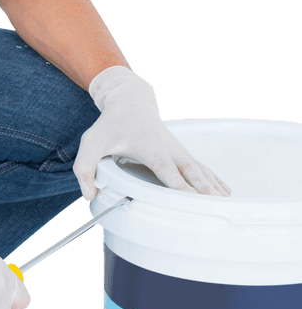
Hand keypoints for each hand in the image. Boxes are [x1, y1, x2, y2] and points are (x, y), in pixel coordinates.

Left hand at [74, 66, 230, 200]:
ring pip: (199, 168)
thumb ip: (85, 168)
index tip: (190, 198)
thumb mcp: (91, 143)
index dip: (178, 183)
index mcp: (148, 146)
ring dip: (212, 185)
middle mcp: (168, 147)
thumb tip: (90, 194)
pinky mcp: (181, 151)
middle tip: (214, 205)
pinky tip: (224, 190)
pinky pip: (201, 166)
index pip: (165, 168)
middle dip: (202, 187)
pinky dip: (214, 178)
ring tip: (224, 202)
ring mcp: (177, 148)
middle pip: (189, 169)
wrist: (130, 102)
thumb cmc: (111, 124)